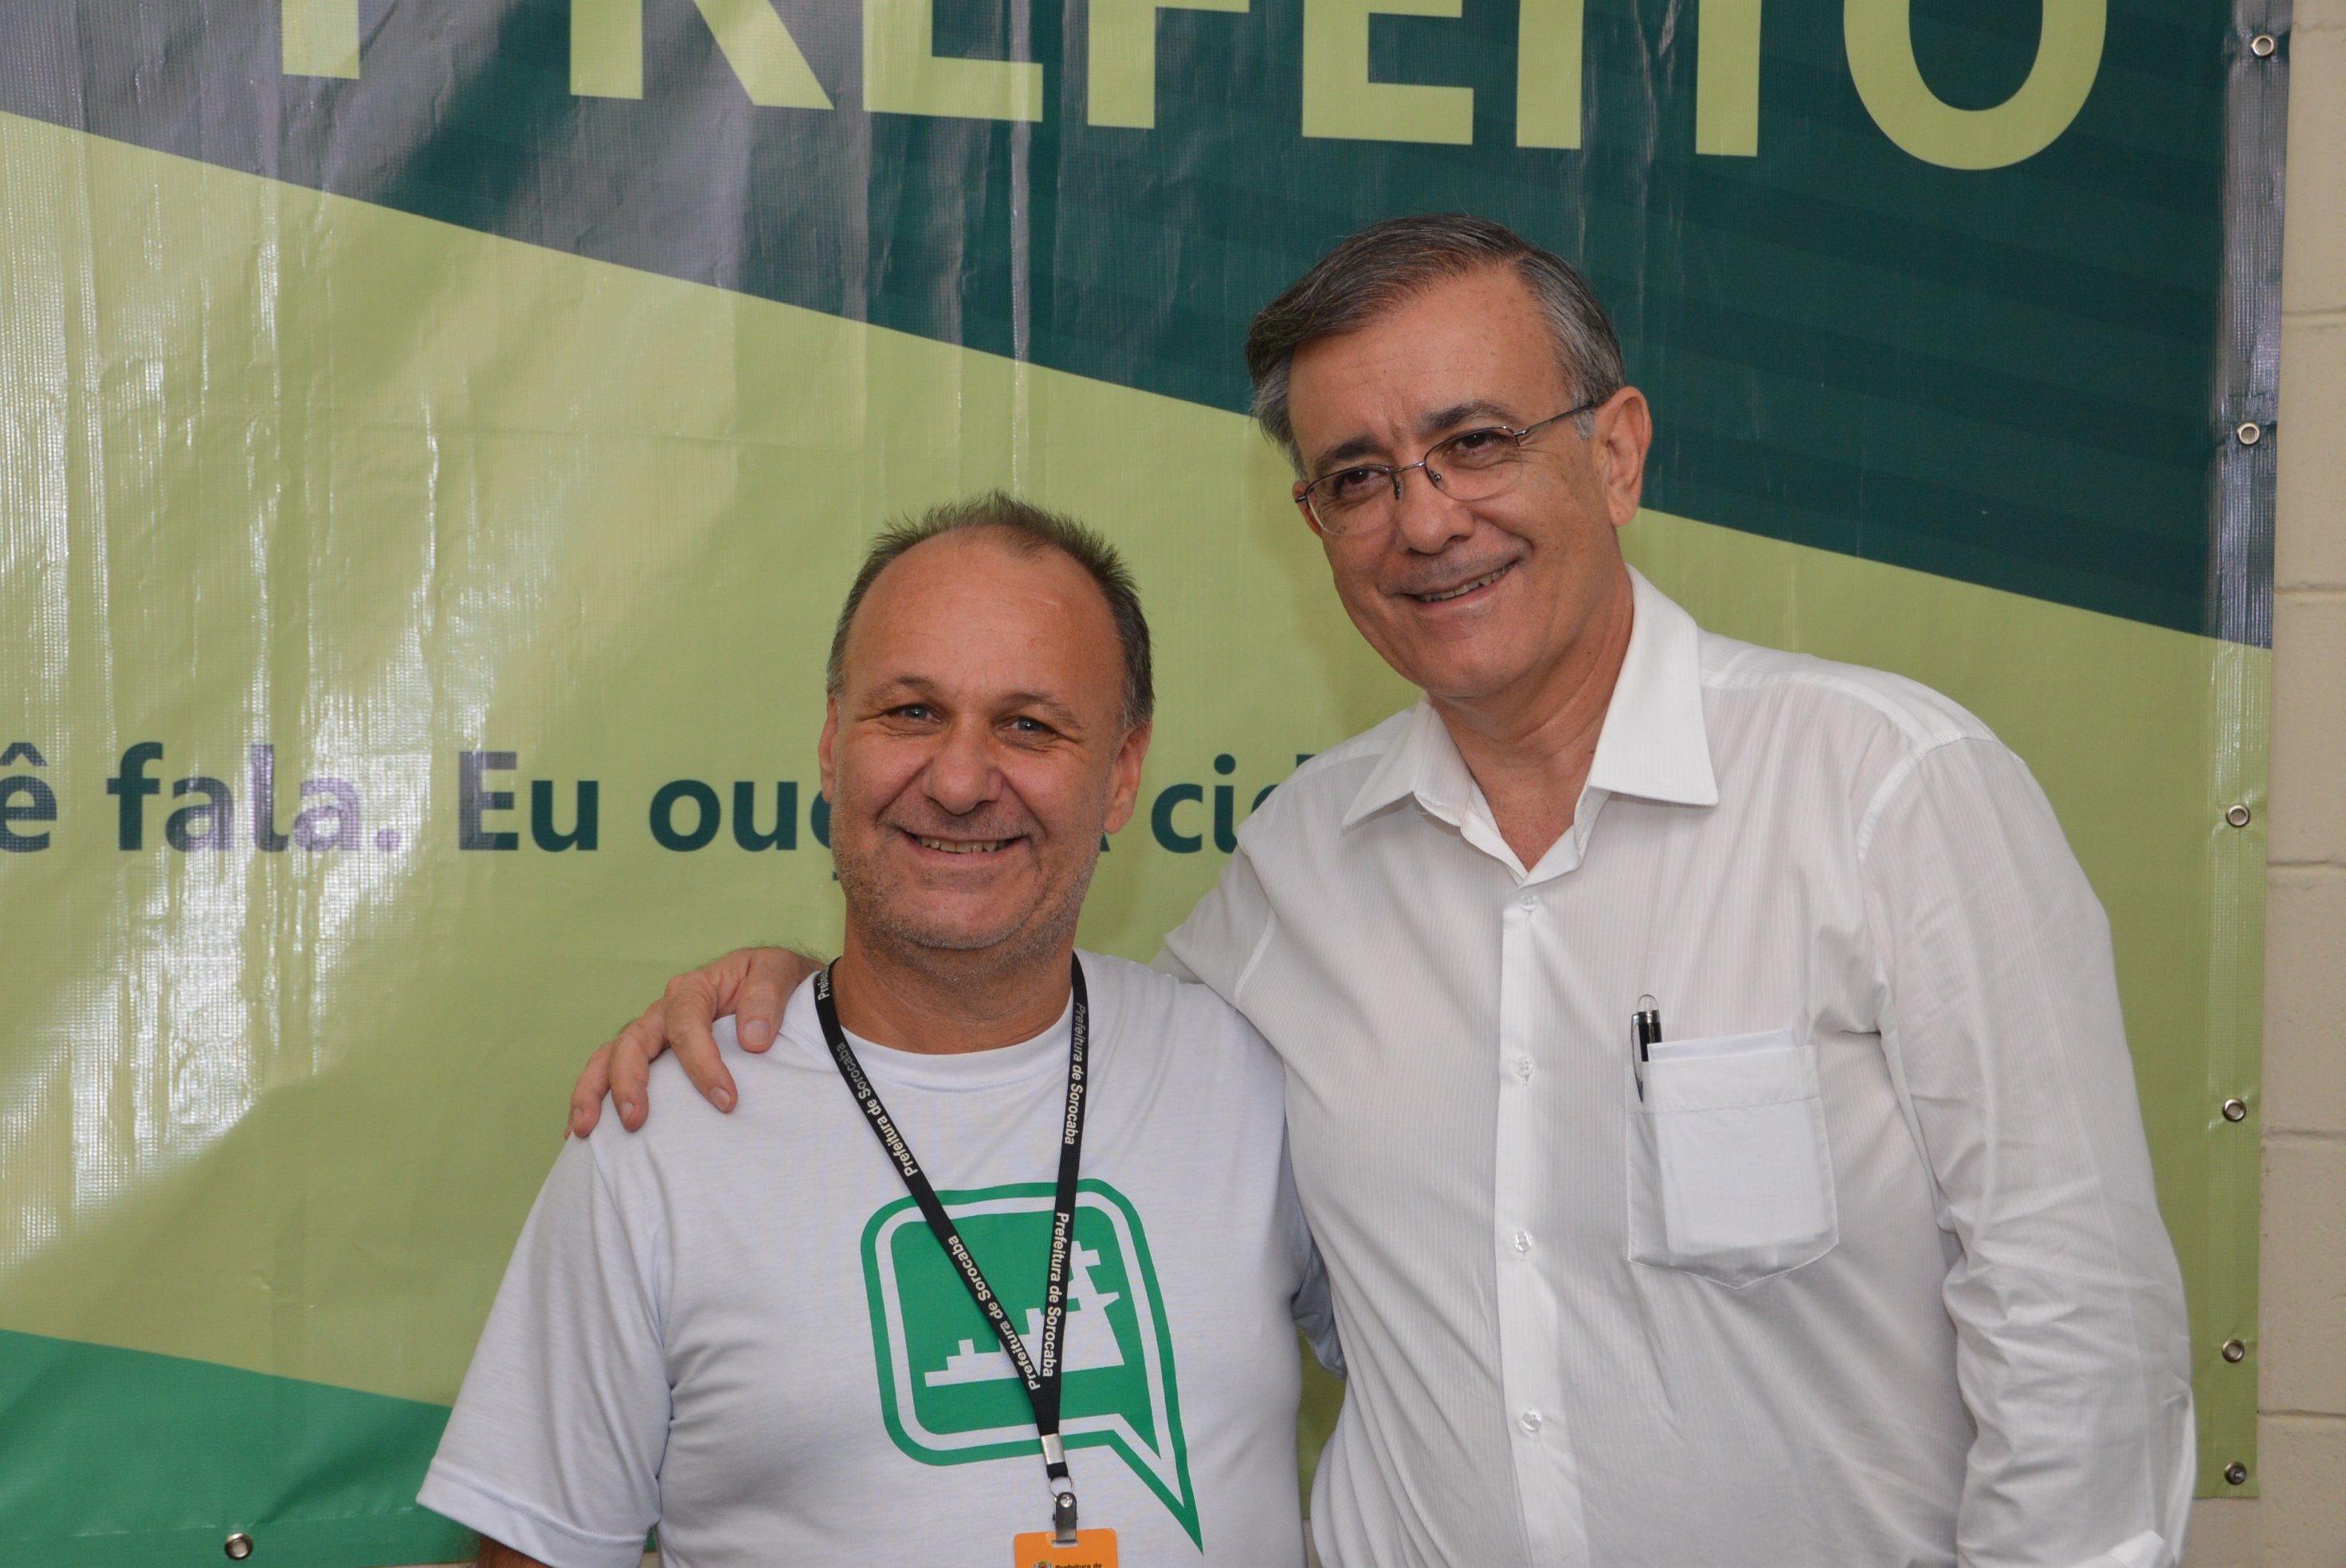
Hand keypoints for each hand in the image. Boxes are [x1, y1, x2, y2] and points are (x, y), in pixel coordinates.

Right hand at [568, 947, 822, 1135]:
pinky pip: (611, 1073)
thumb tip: (752, 1039)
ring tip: (584, 1129)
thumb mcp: (779, 973)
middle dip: (630, 1082)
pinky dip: (593, 1099)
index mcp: (694, 989)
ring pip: (609, 1058)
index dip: (702, 1064)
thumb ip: (767, 998)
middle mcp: (664, 1012)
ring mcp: (652, 1035)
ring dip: (593, 1091)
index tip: (726, 1100)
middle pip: (633, 1042)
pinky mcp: (650, 1057)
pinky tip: (579, 1133)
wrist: (779, 988)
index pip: (686, 1025)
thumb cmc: (776, 983)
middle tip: (636, 1121)